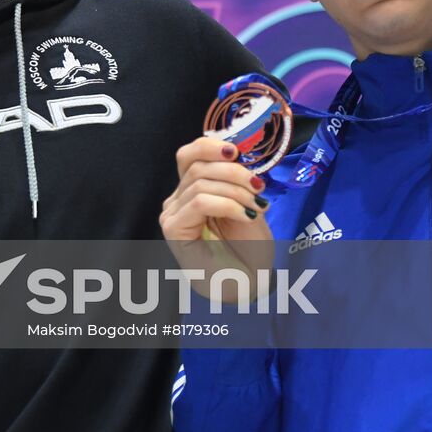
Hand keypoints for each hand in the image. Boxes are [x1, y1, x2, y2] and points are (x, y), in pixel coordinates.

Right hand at [160, 137, 273, 293]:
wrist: (249, 285)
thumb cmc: (249, 249)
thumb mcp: (248, 203)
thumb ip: (236, 180)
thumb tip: (234, 154)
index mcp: (192, 190)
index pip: (189, 155)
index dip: (211, 146)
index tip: (237, 152)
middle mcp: (177, 200)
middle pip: (196, 166)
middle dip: (234, 172)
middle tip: (259, 188)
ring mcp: (172, 214)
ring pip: (200, 184)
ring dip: (236, 191)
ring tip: (258, 206)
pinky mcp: (173, 229)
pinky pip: (200, 202)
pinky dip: (228, 204)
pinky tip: (246, 214)